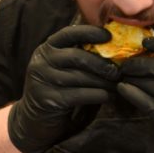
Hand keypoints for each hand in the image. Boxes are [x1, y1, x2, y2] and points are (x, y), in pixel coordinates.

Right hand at [8, 25, 119, 152]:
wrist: (34, 120)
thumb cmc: (59, 90)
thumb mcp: (65, 68)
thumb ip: (81, 56)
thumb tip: (113, 45)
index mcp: (47, 48)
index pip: (69, 33)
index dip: (90, 32)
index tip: (109, 36)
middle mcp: (42, 61)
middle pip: (77, 56)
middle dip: (101, 63)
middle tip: (119, 71)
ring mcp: (42, 80)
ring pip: (80, 77)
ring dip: (103, 81)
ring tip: (117, 85)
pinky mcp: (47, 99)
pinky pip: (78, 94)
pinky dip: (97, 95)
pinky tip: (108, 96)